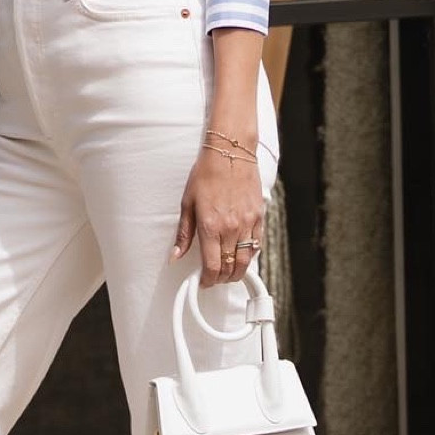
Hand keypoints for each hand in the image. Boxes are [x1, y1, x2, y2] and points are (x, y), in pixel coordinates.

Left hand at [170, 146, 264, 288]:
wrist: (230, 152)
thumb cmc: (206, 174)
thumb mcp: (187, 203)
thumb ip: (184, 234)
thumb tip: (175, 255)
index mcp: (211, 226)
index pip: (212, 266)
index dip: (207, 280)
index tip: (203, 281)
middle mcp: (231, 228)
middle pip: (229, 267)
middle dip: (221, 278)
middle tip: (214, 278)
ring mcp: (248, 223)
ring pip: (246, 260)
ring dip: (236, 271)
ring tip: (228, 273)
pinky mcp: (259, 217)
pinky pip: (257, 245)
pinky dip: (249, 256)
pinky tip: (241, 256)